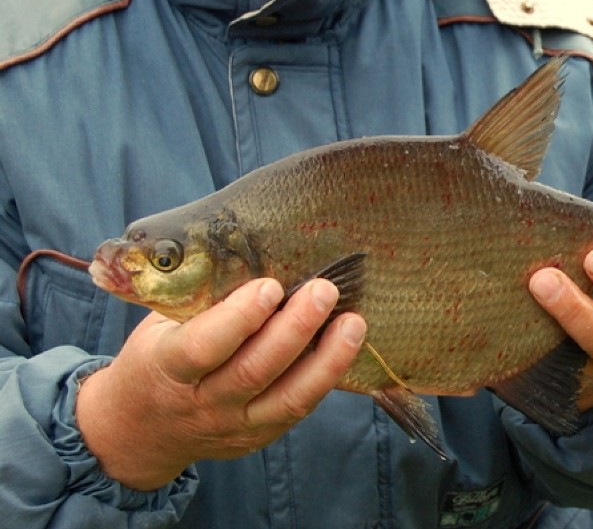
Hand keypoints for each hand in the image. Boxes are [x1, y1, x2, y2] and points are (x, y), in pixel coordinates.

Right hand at [76, 277, 365, 490]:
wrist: (141, 430)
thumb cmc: (156, 357)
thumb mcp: (160, 325)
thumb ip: (198, 299)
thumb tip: (252, 252)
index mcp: (167, 368)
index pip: (203, 347)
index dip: (239, 318)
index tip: (270, 286)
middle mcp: (202, 404)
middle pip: (253, 372)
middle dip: (294, 329)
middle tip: (324, 290)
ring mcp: (233, 427)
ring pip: (286, 399)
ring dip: (326, 360)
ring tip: (354, 323)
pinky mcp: (259, 437)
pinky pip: (297, 409)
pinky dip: (326, 377)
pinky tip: (347, 347)